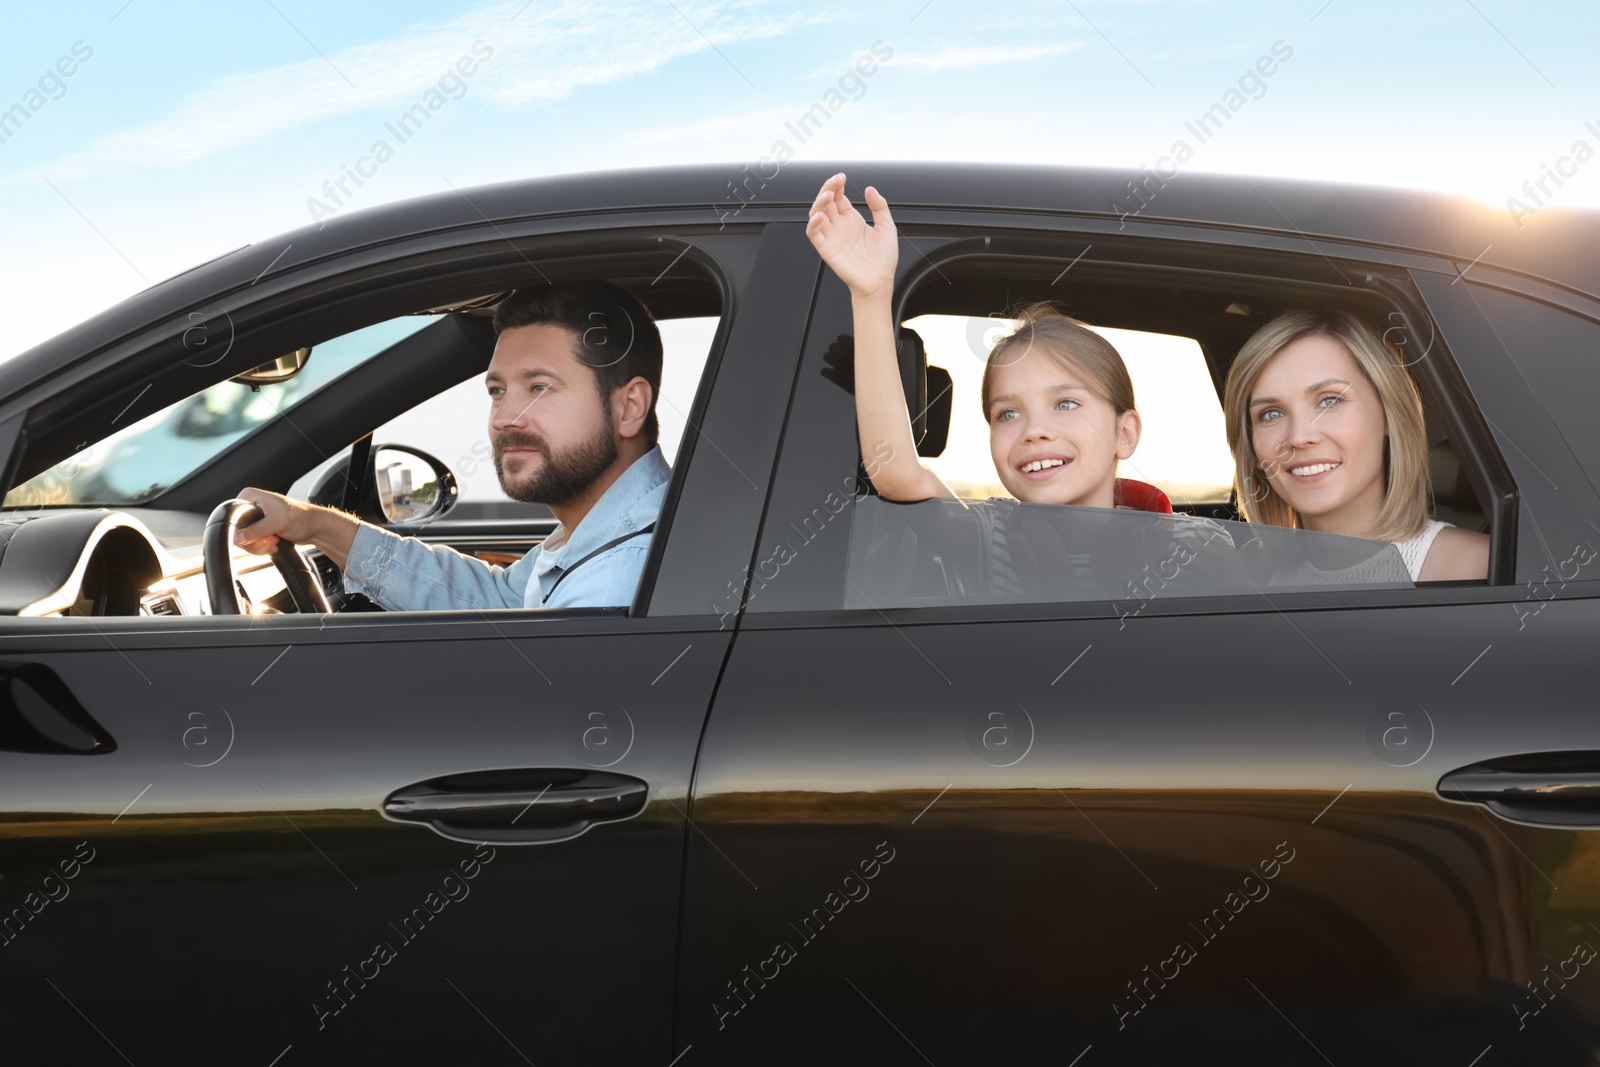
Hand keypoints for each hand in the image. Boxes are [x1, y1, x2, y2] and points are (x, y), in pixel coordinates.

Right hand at [233, 487, 323, 554]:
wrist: (315, 527)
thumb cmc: (301, 517)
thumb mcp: (277, 522)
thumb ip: (256, 531)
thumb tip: (237, 538)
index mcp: (250, 497)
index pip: (233, 517)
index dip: (242, 531)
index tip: (258, 536)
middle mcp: (251, 507)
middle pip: (238, 531)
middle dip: (255, 541)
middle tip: (270, 539)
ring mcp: (255, 520)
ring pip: (245, 540)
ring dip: (260, 546)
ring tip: (275, 542)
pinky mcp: (261, 531)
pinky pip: (253, 544)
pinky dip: (263, 548)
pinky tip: (275, 545)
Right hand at [806, 172, 896, 299]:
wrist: (880, 282)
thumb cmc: (884, 259)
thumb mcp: (887, 226)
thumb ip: (879, 206)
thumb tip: (870, 189)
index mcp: (852, 220)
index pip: (838, 197)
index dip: (837, 185)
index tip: (842, 177)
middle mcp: (840, 226)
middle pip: (826, 202)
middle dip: (828, 188)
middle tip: (835, 181)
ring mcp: (832, 237)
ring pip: (816, 214)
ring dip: (818, 202)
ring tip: (827, 195)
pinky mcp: (826, 249)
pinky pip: (813, 234)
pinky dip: (813, 224)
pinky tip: (820, 215)